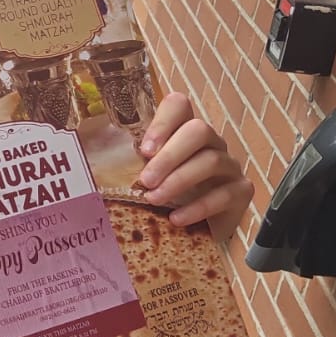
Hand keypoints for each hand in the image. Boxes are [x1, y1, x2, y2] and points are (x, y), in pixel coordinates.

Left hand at [135, 92, 253, 242]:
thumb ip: (130, 166)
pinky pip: (224, 194)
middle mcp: (211, 143)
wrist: (200, 231)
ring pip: (211, 160)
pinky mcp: (242, 191)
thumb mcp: (147, 178)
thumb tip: (94, 166)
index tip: (144, 149)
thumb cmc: (167, 198)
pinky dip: (198, 207)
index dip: (163, 121)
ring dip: (179, 180)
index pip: (179, 105)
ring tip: (154, 199)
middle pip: (198, 131)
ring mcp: (229, 166)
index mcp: (184, 132)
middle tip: (146, 180)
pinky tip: (176, 219)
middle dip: (169, 155)